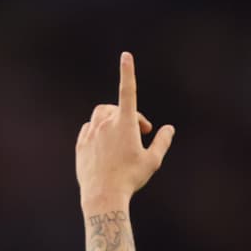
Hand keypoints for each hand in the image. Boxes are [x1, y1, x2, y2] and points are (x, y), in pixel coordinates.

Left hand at [76, 52, 175, 208]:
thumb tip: (169, 128)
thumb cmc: (131, 179)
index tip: (126, 56)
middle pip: (117, 108)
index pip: (128, 92)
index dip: (128, 72)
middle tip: (142, 132)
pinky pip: (89, 129)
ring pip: (101, 116)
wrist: (103, 195)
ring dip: (113, 121)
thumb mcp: (152, 161)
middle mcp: (105, 124)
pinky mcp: (81, 144)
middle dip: (130, 116)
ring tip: (122, 139)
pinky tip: (107, 147)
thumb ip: (161, 142)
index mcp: (125, 124)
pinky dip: (99, 131)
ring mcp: (90, 133)